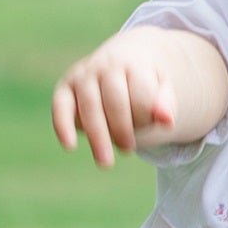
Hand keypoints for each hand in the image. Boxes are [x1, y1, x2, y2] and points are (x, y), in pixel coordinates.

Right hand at [51, 30, 178, 166]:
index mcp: (133, 65)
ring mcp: (83, 76)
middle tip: (128, 149)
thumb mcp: (160, 91)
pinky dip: (63, 125)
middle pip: (115, 101)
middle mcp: (105, 67)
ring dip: (98, 136)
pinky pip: (60, 106)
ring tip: (106, 163)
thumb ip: (165, 104)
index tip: (149, 127)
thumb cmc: (142, 86)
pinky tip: (70, 145)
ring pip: (90, 106)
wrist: (120, 64)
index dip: (145, 116)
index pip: (141, 95)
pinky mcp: (65, 90)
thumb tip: (167, 120)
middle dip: (123, 129)